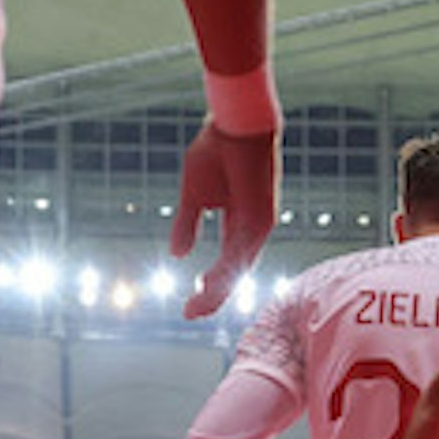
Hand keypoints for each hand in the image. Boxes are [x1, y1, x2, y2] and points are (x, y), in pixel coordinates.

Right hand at [169, 123, 277, 317]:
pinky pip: (243, 248)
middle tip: (191, 313)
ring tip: (197, 307)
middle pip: (235, 272)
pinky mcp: (262, 215)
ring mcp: (259, 223)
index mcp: (238, 222)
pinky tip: (211, 285)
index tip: (189, 304)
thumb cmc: (217, 150)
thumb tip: (176, 255)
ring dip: (219, 289)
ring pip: (240, 266)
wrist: (236, 124)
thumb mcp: (194, 195)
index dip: (210, 284)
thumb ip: (187, 224)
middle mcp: (252, 228)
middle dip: (214, 295)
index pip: (227, 264)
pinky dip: (228, 269)